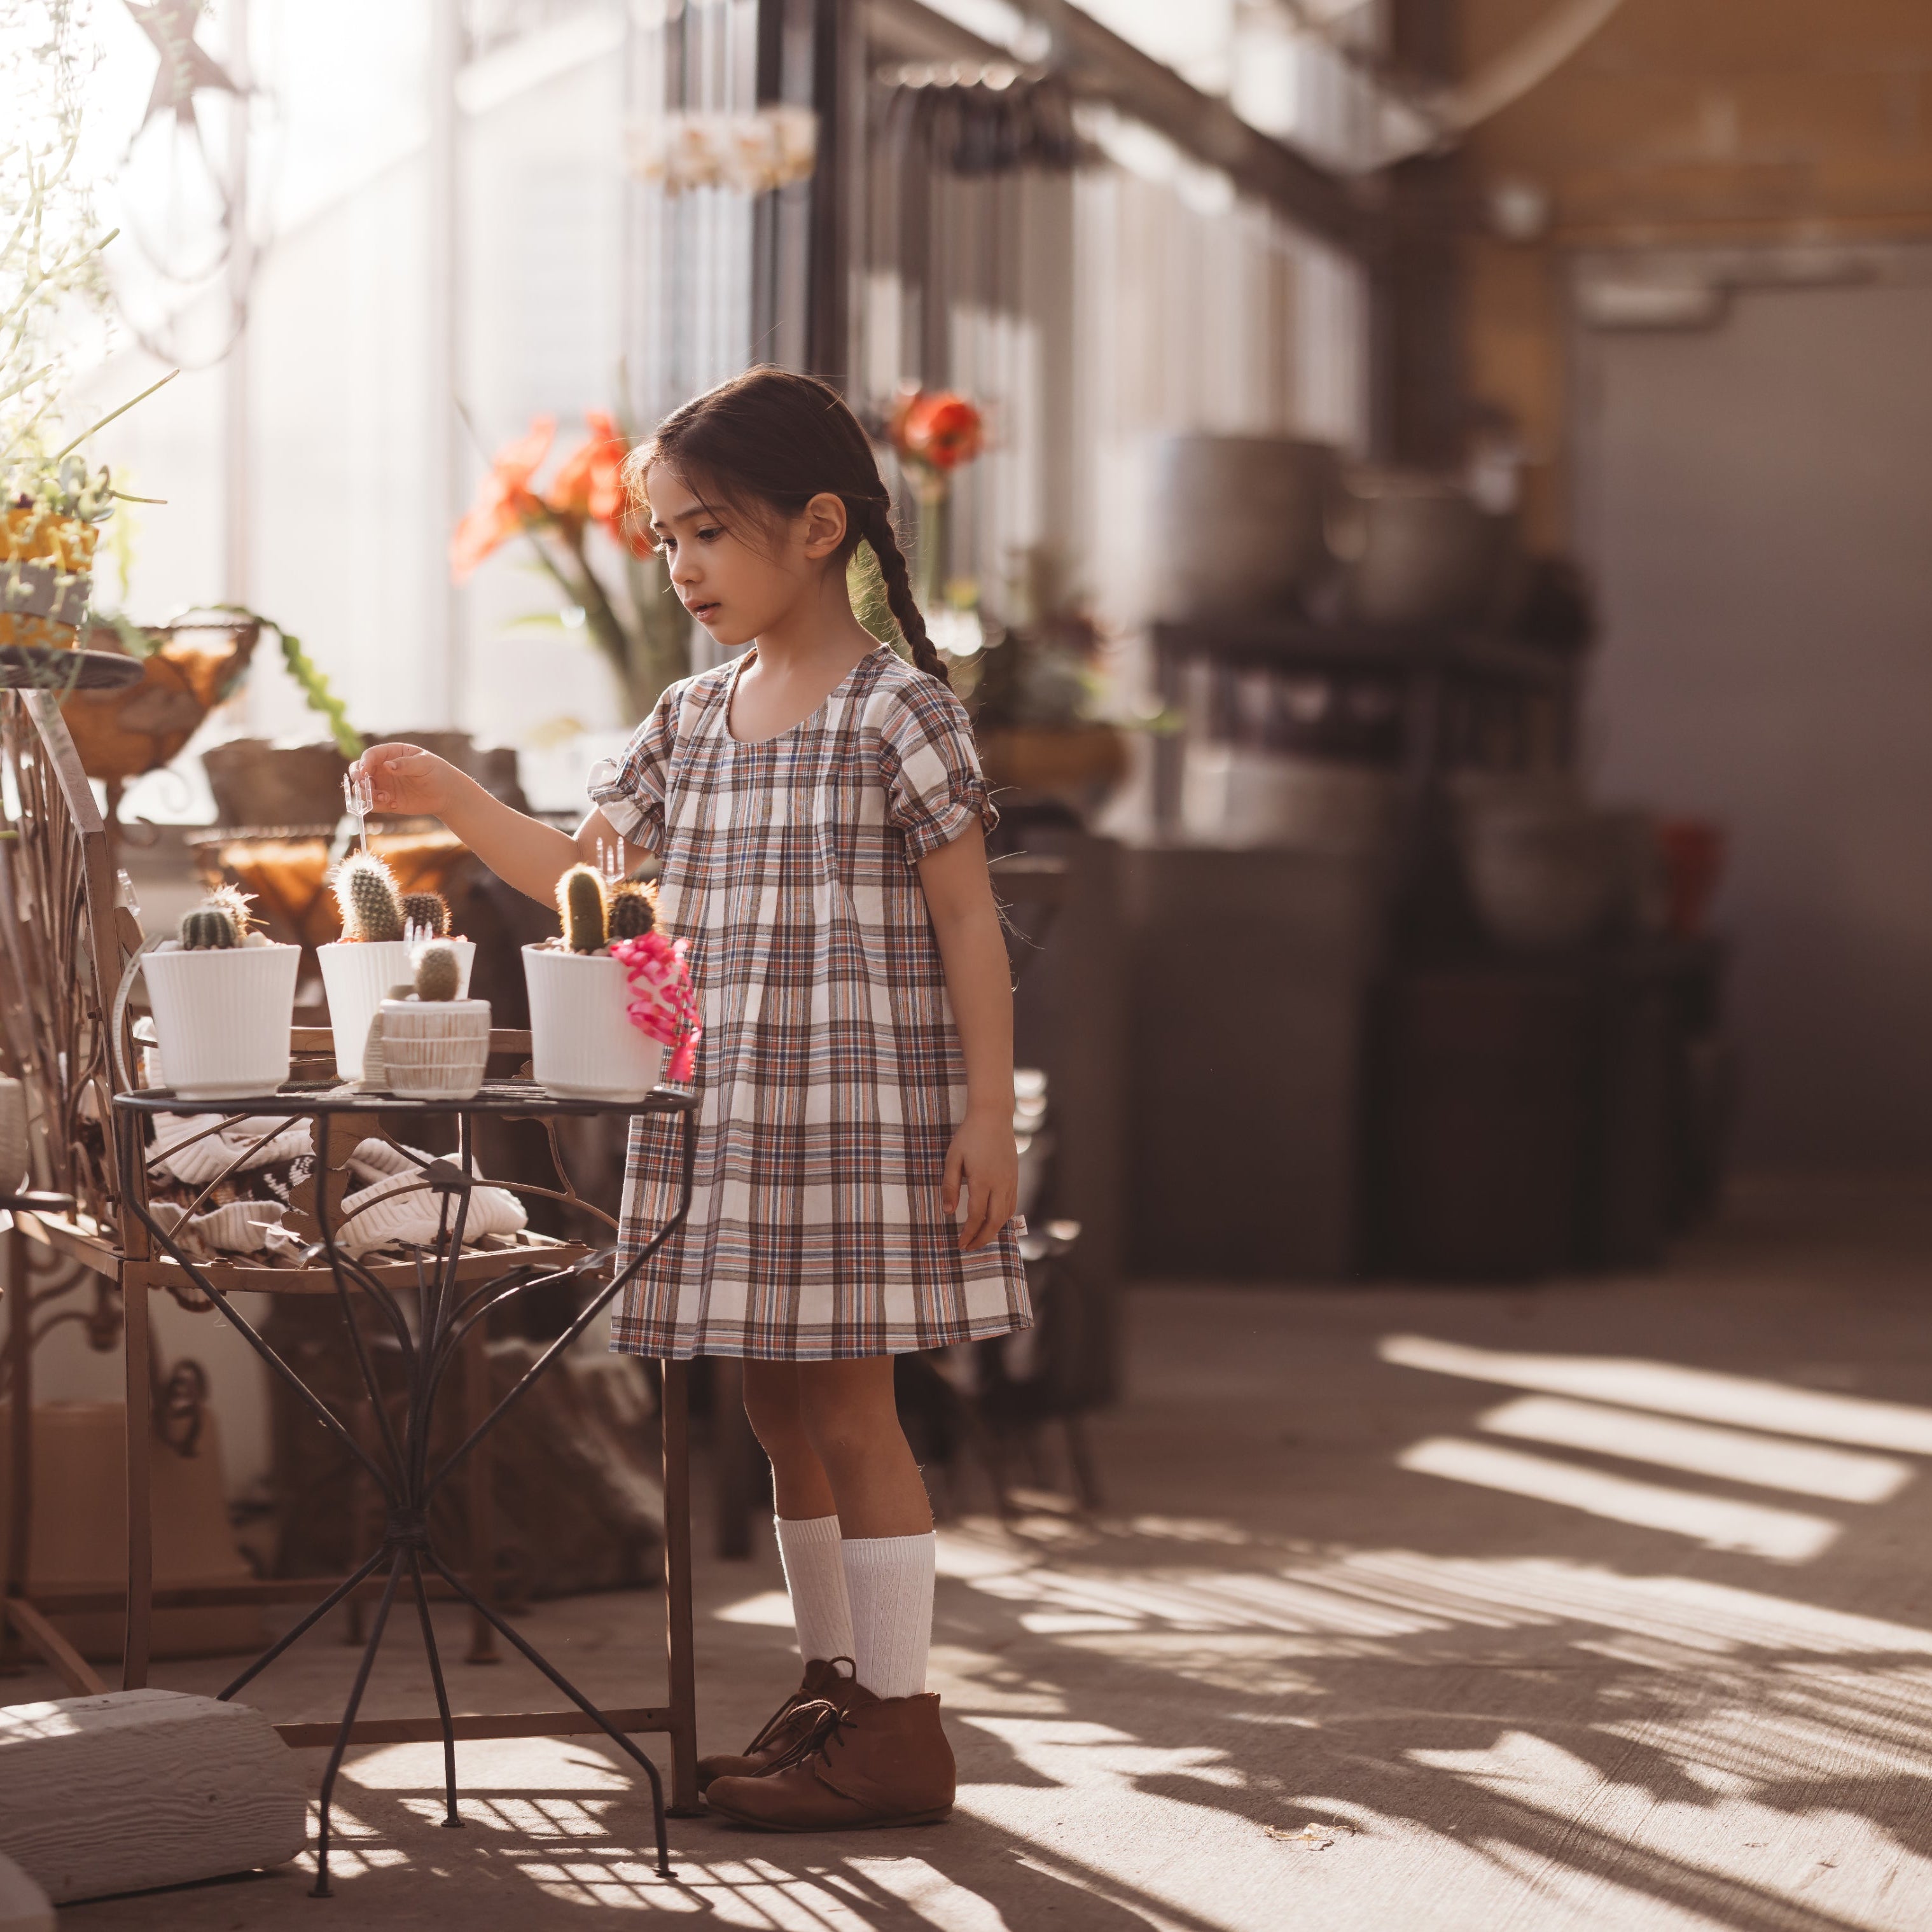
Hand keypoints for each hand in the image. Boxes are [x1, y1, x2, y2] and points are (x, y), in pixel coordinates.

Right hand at [354, 743, 460, 818]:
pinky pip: (372, 804)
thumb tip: (387, 765)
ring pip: (361, 789)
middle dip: (358, 779)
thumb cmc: (437, 772)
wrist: (446, 794)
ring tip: (386, 798)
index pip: (370, 755)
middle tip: (367, 786)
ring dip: (367, 795)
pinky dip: (377, 806)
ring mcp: (382, 785)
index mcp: (390, 753)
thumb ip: (406, 764)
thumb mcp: (424, 764)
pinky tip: (395, 804)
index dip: (364, 763)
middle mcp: (381, 768)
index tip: (364, 773)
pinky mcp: (385, 801)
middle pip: (358, 771)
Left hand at [942, 1107, 1018, 1252]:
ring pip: (1006, 1215)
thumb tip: (948, 1212)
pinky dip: (1004, 1217)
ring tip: (981, 1238)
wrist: (993, 1117)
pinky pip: (1012, 1203)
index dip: (968, 1233)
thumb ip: (950, 1186)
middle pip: (995, 1221)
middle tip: (970, 1248)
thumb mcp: (953, 1159)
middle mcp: (1000, 1184)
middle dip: (983, 1238)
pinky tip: (994, 1221)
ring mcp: (1010, 1181)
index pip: (976, 1216)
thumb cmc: (969, 1136)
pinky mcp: (1015, 1177)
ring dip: (994, 1230)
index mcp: (982, 1180)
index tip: (959, 1243)